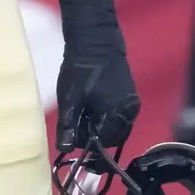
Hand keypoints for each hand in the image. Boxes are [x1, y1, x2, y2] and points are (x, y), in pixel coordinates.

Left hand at [55, 0, 140, 155]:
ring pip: (112, 127)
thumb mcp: (70, 99)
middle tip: (73, 127)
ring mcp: (129, 103)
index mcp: (119, 113)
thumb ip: (68, 126)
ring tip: (79, 114)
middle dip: (92, 138)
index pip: (105, 144)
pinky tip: (86, 107)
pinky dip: (100, 117)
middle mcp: (129, 111)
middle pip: (111, 138)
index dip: (90, 150)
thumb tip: (65, 150)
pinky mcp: (125, 96)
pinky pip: (114, 116)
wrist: (94, 39)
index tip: (78, 156)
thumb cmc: (81, 68)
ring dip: (96, 127)